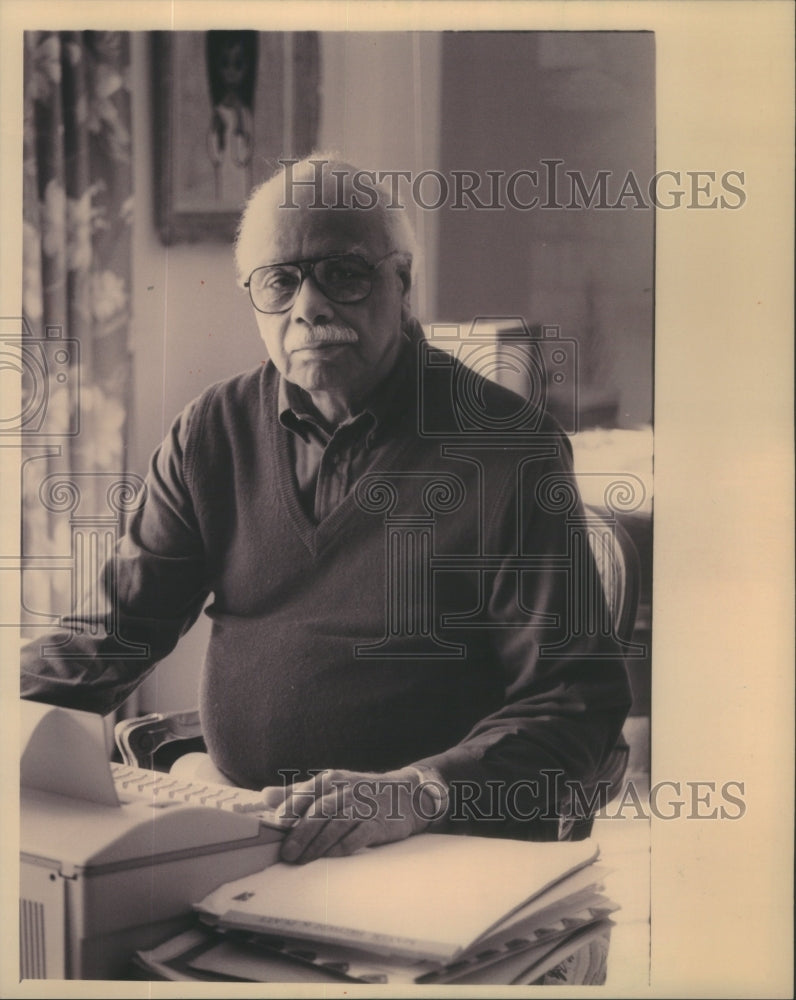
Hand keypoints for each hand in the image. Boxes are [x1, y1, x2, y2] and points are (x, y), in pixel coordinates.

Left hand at [260, 766, 445, 863]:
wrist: (404, 795)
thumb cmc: (359, 793)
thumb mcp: (329, 786)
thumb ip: (297, 792)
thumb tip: (265, 796)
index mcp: (332, 779)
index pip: (308, 792)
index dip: (291, 807)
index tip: (278, 824)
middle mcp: (346, 790)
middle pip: (320, 811)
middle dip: (301, 833)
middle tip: (288, 854)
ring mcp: (364, 806)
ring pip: (336, 825)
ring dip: (318, 845)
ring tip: (303, 861)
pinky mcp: (378, 823)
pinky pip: (357, 836)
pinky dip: (343, 847)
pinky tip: (331, 857)